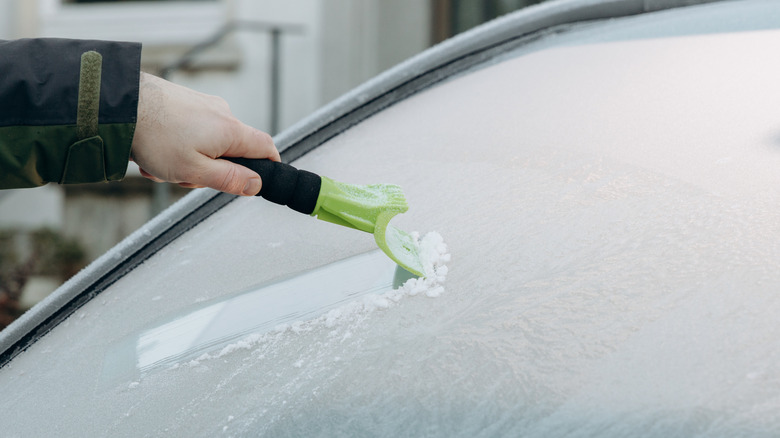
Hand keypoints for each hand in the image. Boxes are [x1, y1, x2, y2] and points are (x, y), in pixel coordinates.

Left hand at [130, 72, 279, 195]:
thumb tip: (256, 184)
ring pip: (208, 143)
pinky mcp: (186, 101)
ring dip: (188, 159)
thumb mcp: (194, 170)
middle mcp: (222, 113)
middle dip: (212, 169)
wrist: (120, 104)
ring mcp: (203, 105)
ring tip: (161, 163)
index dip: (270, 166)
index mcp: (231, 131)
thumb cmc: (154, 136)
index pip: (267, 147)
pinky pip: (191, 131)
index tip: (261, 179)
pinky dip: (177, 145)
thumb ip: (229, 179)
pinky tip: (155, 149)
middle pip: (233, 150)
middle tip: (185, 176)